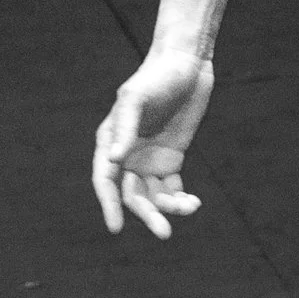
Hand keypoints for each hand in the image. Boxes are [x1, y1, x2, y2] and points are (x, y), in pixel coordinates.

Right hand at [92, 49, 214, 238]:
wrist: (186, 65)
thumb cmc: (156, 77)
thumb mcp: (136, 97)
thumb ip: (125, 127)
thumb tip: (113, 159)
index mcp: (110, 141)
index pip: (105, 180)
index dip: (108, 204)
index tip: (116, 227)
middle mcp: (127, 155)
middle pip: (132, 194)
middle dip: (147, 214)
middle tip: (164, 232)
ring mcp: (149, 159)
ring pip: (153, 196)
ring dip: (168, 208)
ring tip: (188, 208)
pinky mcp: (171, 159)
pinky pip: (171, 189)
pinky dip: (180, 200)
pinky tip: (193, 203)